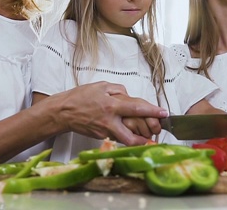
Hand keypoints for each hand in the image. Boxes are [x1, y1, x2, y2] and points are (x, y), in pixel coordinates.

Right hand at [53, 81, 167, 145]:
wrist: (62, 112)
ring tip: (142, 133)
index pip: (137, 109)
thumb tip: (129, 96)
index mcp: (111, 106)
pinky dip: (122, 132)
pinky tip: (122, 127)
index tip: (164, 113)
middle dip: (146, 138)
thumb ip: (118, 90)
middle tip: (154, 134)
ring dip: (135, 138)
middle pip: (132, 137)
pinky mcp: (100, 137)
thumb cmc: (80, 97)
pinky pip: (115, 136)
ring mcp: (104, 132)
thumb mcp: (101, 86)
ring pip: (124, 140)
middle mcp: (109, 121)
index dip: (152, 112)